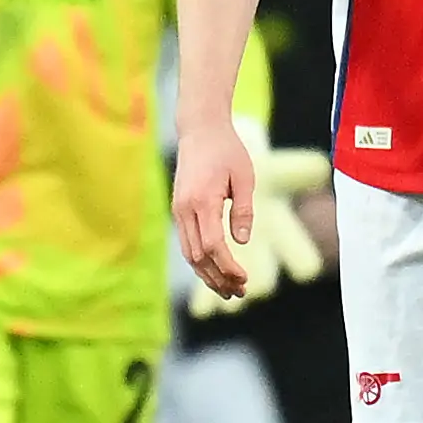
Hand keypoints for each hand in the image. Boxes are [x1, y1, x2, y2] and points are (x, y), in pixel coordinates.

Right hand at [180, 115, 332, 311]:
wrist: (200, 130)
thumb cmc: (227, 151)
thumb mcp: (244, 177)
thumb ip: (243, 210)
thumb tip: (241, 241)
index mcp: (202, 200)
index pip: (212, 245)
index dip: (227, 267)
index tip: (244, 279)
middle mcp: (185, 209)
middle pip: (198, 256)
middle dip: (218, 278)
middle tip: (239, 292)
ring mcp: (178, 210)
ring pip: (189, 253)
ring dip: (208, 274)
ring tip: (229, 289)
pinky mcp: (179, 210)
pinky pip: (187, 243)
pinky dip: (201, 261)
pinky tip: (216, 271)